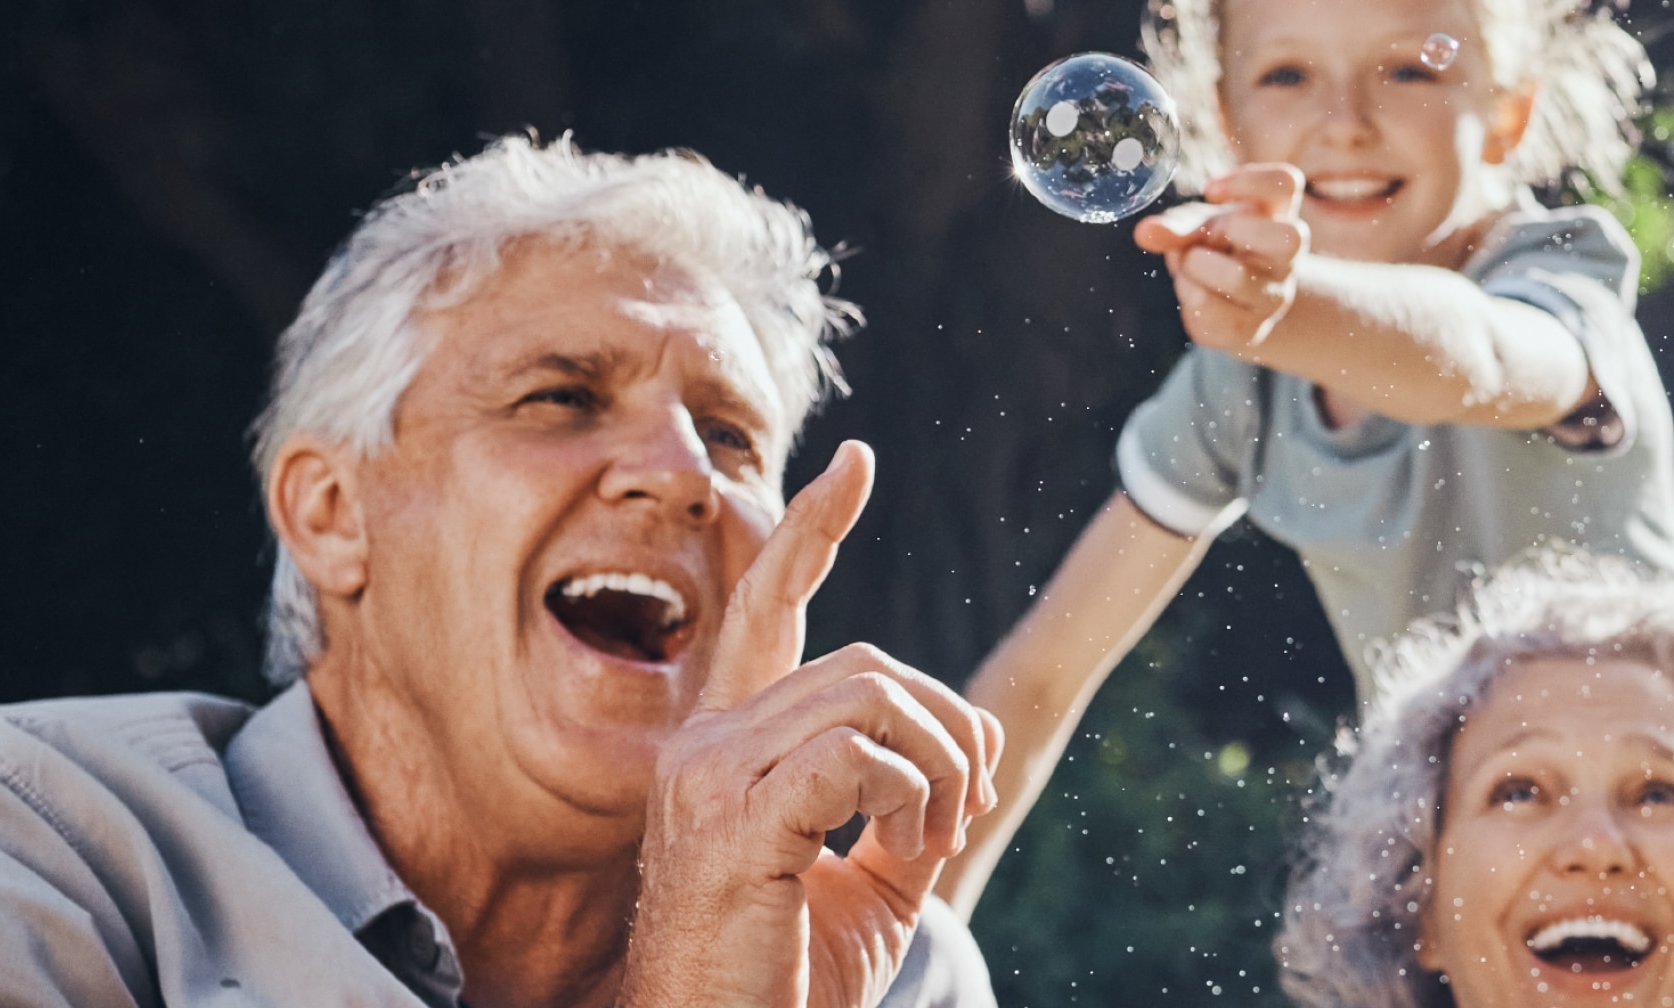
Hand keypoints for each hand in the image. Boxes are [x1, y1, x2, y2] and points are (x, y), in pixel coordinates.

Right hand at [624, 442, 1005, 1007]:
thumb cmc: (786, 981)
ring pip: (870, 697)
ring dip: (939, 768)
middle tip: (960, 813)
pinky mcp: (733, 819)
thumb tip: (968, 759)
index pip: (764, 608)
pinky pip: (857, 754)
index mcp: (729, 747)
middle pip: (865, 664)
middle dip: (947, 727)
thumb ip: (904, 809)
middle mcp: (705, 743)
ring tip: (931, 839)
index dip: (810, 530)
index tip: (855, 463)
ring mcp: (708, 775)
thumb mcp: (865, 883)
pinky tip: (906, 844)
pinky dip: (912, 794)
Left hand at [1132, 164, 1308, 354]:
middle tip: (1210, 236)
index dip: (1248, 182)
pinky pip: (1213, 311)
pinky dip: (1188, 295)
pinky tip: (1192, 290)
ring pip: (1238, 277)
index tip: (1211, 189)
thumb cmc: (1217, 250)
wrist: (1232, 304)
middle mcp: (1288, 257)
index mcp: (1277, 215)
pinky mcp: (1252, 330)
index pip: (1286, 183)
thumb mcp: (1197, 228)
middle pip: (1290, 237)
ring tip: (1189, 265)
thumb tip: (1145, 232)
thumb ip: (1174, 227)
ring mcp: (1275, 295)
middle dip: (1233, 231)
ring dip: (1196, 266)